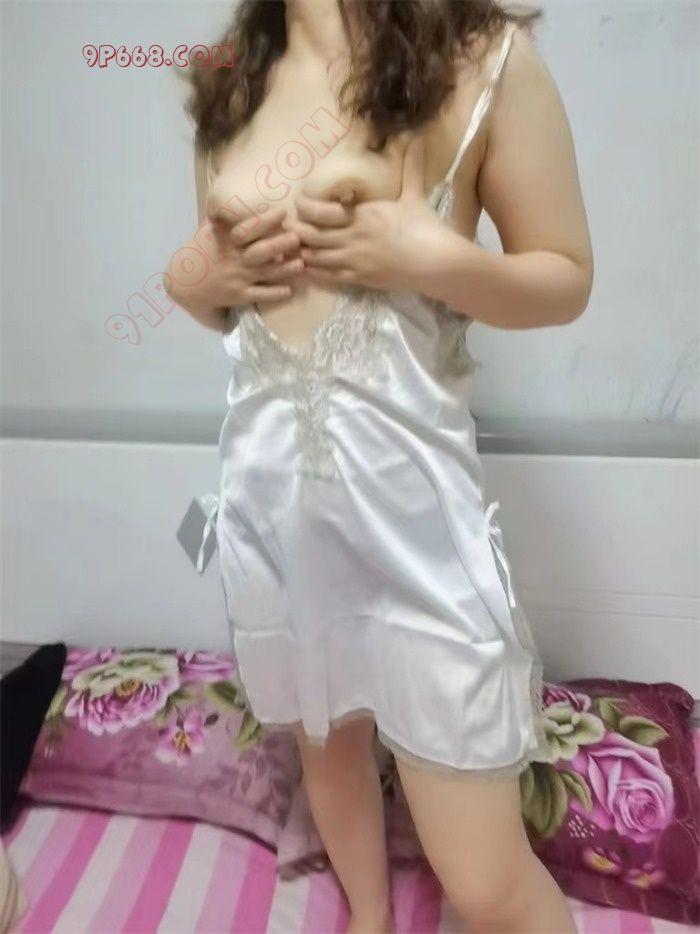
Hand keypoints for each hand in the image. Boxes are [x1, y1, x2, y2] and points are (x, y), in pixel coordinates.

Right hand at [164, 208, 303, 313]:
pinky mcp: (238, 295)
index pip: (246, 228)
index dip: (265, 221)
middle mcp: (233, 258)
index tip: (282, 213)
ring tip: (301, 263)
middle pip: (259, 250)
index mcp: (225, 239)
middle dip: (279, 244)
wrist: (182, 284)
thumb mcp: (207, 232)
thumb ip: (223, 219)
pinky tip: (289, 290)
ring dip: (284, 269)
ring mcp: (236, 277)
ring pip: (264, 273)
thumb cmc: (199, 253)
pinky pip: (259, 295)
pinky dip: (274, 294)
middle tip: (297, 238)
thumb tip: (236, 200)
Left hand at [285, 137, 450, 292]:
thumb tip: (415, 137)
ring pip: (317, 257)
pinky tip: (306, 268)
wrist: (437, 263)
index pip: (323, 211)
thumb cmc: (427, 228)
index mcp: (364, 215)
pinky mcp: (361, 280)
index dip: (306, 207)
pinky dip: (314, 272)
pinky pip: (330, 277)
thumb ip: (410, 167)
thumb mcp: (415, 195)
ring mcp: (356, 261)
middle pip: (313, 235)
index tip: (298, 202)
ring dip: (302, 251)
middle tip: (286, 226)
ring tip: (290, 246)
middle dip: (297, 230)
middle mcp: (354, 238)